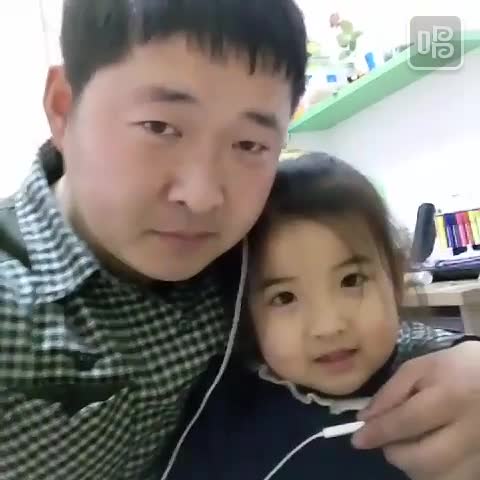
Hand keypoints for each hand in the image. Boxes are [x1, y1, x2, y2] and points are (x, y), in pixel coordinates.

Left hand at [351, 341, 479, 478]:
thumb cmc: (457, 367)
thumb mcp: (421, 367)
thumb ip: (391, 392)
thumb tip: (365, 418)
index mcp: (450, 398)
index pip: (406, 422)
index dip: (378, 433)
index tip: (357, 439)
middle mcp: (469, 431)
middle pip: (423, 459)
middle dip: (394, 453)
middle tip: (387, 439)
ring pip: (439, 478)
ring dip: (414, 466)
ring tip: (409, 444)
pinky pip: (454, 479)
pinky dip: (433, 472)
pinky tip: (428, 453)